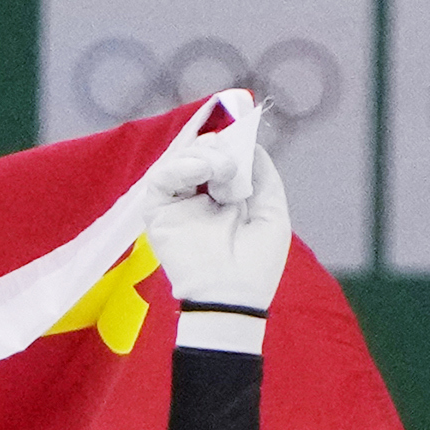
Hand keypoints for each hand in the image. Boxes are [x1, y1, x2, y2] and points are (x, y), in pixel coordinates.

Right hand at [140, 93, 291, 318]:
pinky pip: (160, 178)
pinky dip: (181, 167)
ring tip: (222, 173)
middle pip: (199, 151)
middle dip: (219, 148)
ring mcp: (177, 204)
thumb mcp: (272, 211)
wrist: (233, 297)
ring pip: (179, 159)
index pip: (220, 155)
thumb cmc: (256, 264)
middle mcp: (198, 198)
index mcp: (224, 198)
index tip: (240, 133)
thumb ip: (262, 174)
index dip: (229, 140)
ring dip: (203, 155)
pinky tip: (200, 174)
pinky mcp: (157, 213)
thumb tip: (249, 143)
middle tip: (232, 166)